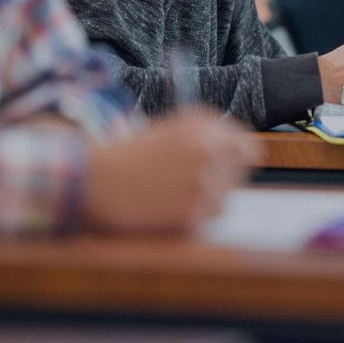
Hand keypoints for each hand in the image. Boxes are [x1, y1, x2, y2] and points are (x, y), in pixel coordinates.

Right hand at [81, 108, 260, 233]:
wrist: (94, 180)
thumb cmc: (129, 155)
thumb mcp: (171, 131)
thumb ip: (209, 138)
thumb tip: (250, 153)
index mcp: (202, 124)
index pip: (246, 146)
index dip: (236, 158)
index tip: (225, 167)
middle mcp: (207, 149)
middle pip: (239, 174)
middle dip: (221, 180)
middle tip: (186, 183)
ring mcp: (201, 181)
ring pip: (224, 199)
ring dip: (205, 201)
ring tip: (169, 193)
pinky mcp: (192, 212)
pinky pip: (206, 218)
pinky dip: (191, 217)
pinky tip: (165, 206)